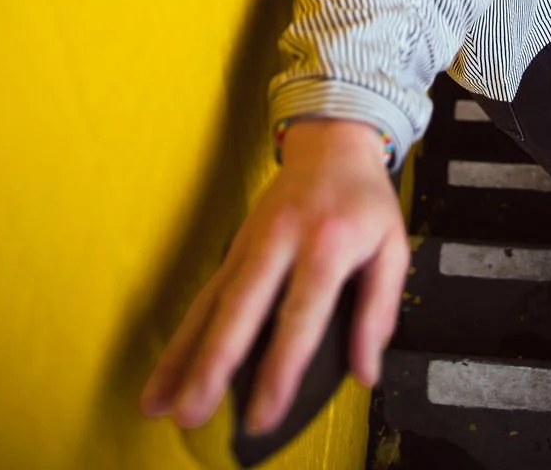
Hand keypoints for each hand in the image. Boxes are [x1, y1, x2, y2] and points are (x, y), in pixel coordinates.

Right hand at [139, 119, 408, 435]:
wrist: (331, 140)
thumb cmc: (364, 199)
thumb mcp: (392, 246)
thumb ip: (380, 309)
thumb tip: (367, 372)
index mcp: (328, 241)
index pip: (302, 310)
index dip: (282, 364)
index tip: (265, 412)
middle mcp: (280, 240)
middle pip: (242, 305)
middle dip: (214, 362)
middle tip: (194, 411)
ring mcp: (249, 242)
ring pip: (211, 302)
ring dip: (183, 354)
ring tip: (158, 403)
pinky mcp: (233, 248)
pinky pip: (204, 297)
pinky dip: (181, 337)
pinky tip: (164, 374)